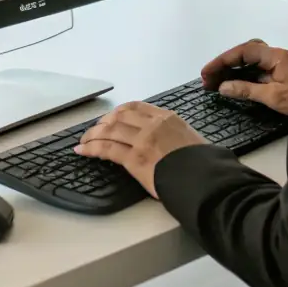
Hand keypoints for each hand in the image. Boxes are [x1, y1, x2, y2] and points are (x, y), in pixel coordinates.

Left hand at [75, 102, 205, 197]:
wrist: (205, 178)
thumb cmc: (204, 164)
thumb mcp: (192, 138)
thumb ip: (177, 134)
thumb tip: (173, 141)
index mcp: (168, 118)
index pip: (136, 107)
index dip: (119, 112)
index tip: (111, 117)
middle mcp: (153, 124)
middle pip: (119, 117)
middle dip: (103, 122)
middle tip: (94, 130)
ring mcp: (143, 140)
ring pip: (110, 131)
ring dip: (93, 134)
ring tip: (83, 140)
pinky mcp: (135, 159)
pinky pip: (107, 149)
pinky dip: (91, 148)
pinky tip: (82, 150)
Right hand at [201, 38, 287, 116]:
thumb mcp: (273, 97)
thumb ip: (247, 90)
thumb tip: (224, 86)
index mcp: (276, 55)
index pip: (243, 51)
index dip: (223, 60)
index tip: (207, 72)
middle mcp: (278, 55)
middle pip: (246, 52)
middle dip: (226, 63)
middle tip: (209, 78)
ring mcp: (282, 64)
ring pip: (252, 60)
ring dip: (234, 69)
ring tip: (217, 82)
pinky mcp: (284, 74)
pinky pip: (259, 69)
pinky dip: (245, 75)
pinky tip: (236, 85)